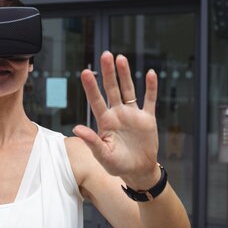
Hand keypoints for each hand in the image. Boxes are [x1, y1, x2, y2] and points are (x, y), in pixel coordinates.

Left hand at [74, 51, 159, 189]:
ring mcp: (132, 115)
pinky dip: (151, 87)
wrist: (138, 171)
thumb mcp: (102, 155)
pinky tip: (150, 74)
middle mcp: (117, 114)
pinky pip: (150, 100)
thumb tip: (76, 128)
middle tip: (105, 55)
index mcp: (105, 122)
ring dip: (125, 75)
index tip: (85, 72)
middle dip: (108, 72)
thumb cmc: (117, 165)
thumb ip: (91, 141)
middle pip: (112, 89)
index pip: (96, 100)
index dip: (91, 87)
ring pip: (128, 90)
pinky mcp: (147, 119)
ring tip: (121, 58)